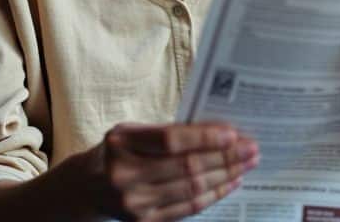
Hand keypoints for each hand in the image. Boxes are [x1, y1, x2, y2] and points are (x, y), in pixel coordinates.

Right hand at [85, 121, 258, 221]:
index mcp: (121, 143)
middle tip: (252, 148)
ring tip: (246, 164)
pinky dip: (213, 195)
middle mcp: (125, 175)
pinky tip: (231, 183)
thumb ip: (167, 131)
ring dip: (225, 176)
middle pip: (186, 167)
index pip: (170, 140)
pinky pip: (188, 208)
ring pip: (191, 189)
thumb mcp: (131, 132)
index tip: (233, 133)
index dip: (204, 137)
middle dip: (225, 157)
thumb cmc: (118, 152)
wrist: (87, 188)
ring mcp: (134, 203)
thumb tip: (217, 132)